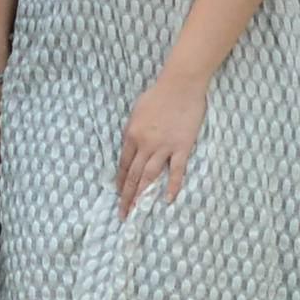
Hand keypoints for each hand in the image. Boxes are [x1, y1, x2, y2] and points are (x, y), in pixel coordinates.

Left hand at [116, 70, 208, 211]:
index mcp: (131, 135)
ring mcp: (163, 147)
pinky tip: (167, 199)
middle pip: (133, 175)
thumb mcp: (137, 112)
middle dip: (126, 196)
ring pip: (149, 176)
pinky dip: (171, 186)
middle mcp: (144, 144)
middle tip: (123, 214)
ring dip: (142, 195)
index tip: (118, 195)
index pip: (123, 164)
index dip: (120, 182)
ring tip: (137, 211)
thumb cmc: (158, 95)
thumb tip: (132, 145)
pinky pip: (176, 170)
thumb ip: (134, 131)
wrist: (180, 85)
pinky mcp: (181, 147)